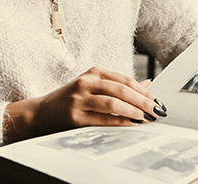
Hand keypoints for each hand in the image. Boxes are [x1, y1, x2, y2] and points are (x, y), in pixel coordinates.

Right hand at [3, 67, 166, 141]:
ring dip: (133, 111)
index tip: (157, 100)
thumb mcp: (93, 87)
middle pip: (121, 90)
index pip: (124, 80)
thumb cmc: (70, 99)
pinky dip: (119, 122)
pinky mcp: (74, 116)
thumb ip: (118, 86)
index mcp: (93, 73)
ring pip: (112, 103)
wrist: (40, 113)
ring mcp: (79, 99)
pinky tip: (131, 124)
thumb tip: (147, 86)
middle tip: (157, 110)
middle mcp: (86, 83)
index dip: (143, 90)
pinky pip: (102, 119)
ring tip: (146, 117)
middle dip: (143, 101)